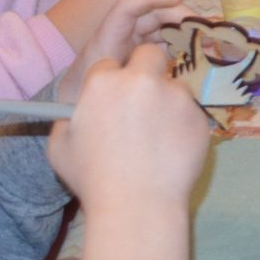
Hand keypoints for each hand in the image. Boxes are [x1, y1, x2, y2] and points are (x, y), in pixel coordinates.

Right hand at [47, 42, 211, 209]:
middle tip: (142, 99)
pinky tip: (170, 151)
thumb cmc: (93, 179)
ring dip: (167, 101)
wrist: (137, 206)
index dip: (109, 82)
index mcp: (104, 82)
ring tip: (156, 137)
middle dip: (145, 69)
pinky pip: (191, 112)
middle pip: (149, 54)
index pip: (108, 65)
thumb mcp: (60, 147)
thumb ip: (68, 119)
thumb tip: (76, 111)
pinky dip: (183, 125)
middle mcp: (142, 80)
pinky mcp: (199, 116)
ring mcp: (176, 96)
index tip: (111, 100)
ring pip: (174, 85)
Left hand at [61, 0, 197, 89]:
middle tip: (206, 28)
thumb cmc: (82, 96)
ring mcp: (134, 44)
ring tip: (210, 41)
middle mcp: (123, 35)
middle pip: (154, 15)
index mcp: (108, 37)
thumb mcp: (104, 87)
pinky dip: (182, 45)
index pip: (128, 7)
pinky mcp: (144, 56)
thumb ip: (131, 77)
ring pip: (163, 28)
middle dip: (181, 16)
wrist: (71, 110)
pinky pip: (166, 44)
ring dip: (186, 31)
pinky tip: (198, 53)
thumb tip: (166, 66)